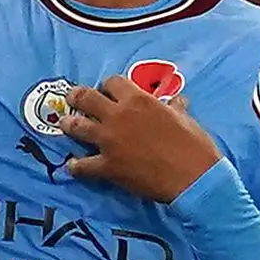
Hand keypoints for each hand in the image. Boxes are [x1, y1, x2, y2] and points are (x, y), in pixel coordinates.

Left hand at [60, 76, 222, 201]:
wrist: (194, 177)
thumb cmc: (194, 146)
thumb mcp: (185, 119)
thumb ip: (174, 108)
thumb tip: (178, 101)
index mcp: (138, 100)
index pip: (112, 82)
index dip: (107, 86)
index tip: (106, 91)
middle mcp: (118, 116)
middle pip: (86, 98)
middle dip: (77, 97)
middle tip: (73, 98)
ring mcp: (109, 141)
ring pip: (77, 127)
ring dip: (69, 125)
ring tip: (64, 125)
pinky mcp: (107, 166)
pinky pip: (82, 165)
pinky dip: (76, 166)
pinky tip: (72, 166)